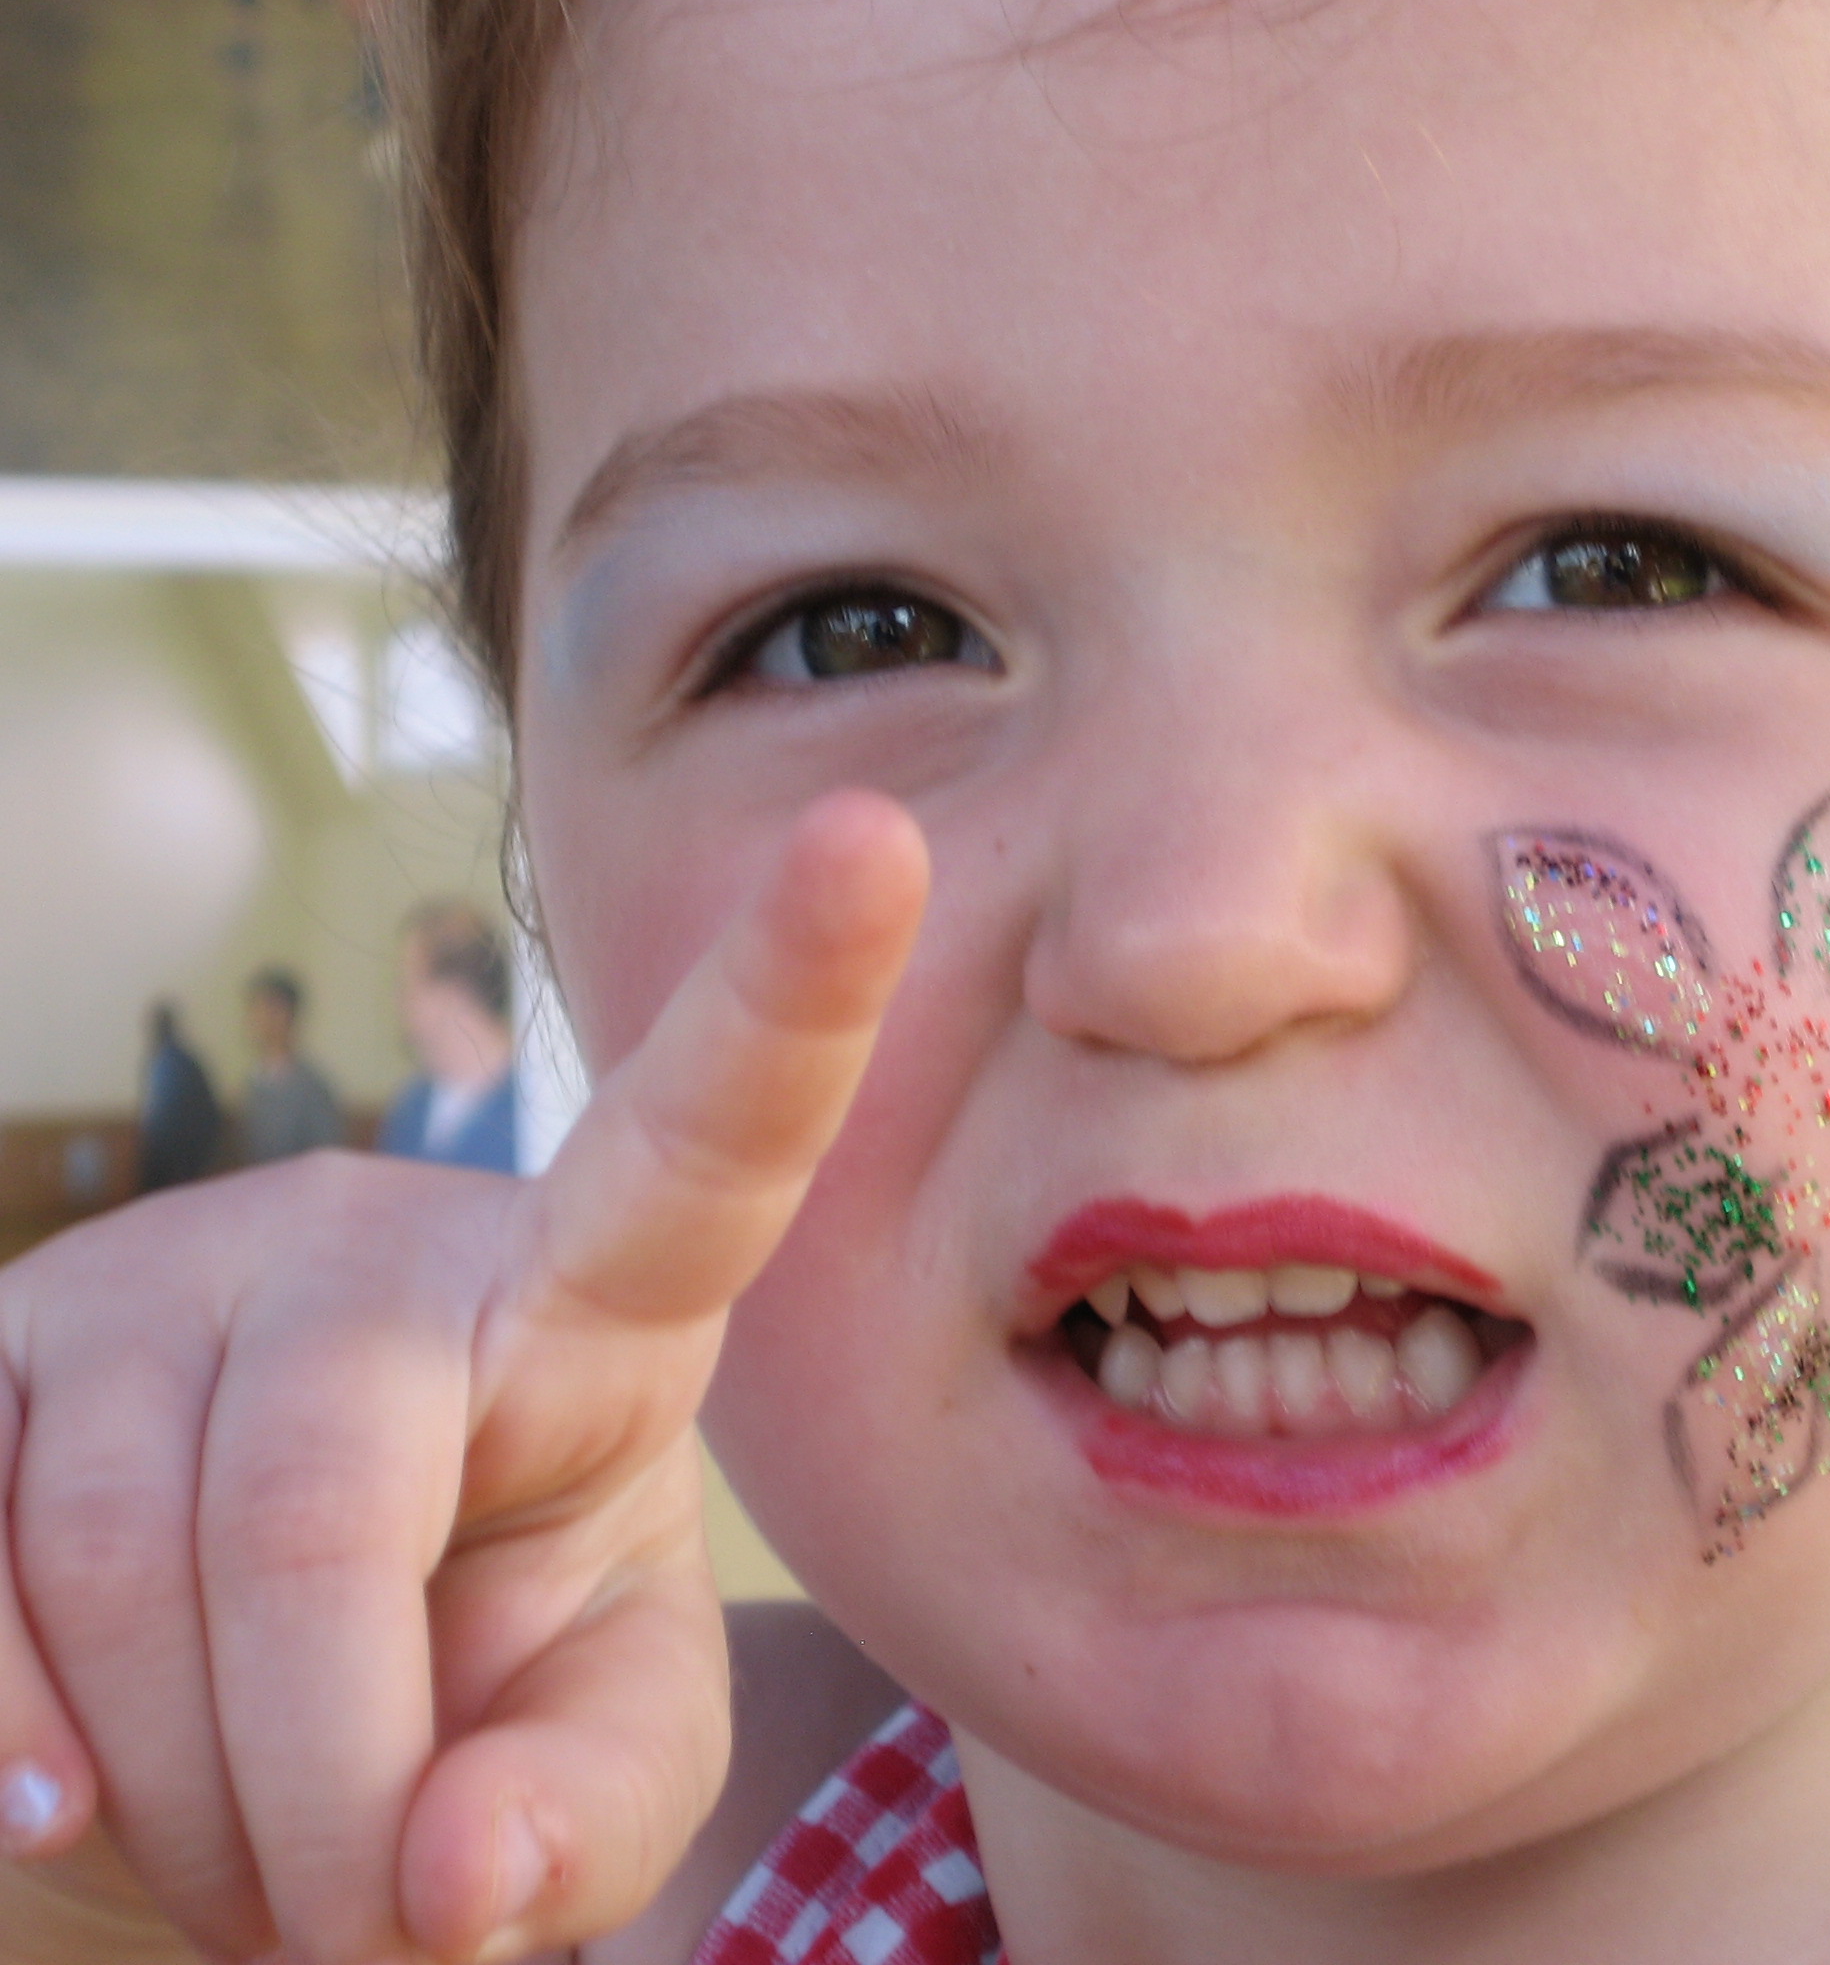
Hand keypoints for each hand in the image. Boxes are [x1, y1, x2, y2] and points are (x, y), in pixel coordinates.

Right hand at [0, 792, 927, 1963]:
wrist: (230, 1738)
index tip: (880, 839)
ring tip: (244, 1866)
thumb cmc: (469, 1711)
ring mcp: (147, 1283)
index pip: (704, 1140)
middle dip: (318, 1779)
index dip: (790, 995)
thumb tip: (445, 1868)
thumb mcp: (590, 1759)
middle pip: (317, 1501)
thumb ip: (590, 1809)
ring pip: (107, 1553)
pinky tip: (44, 1807)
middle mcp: (370, 1245)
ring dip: (173, 1793)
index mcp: (592, 1299)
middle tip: (354, 1917)